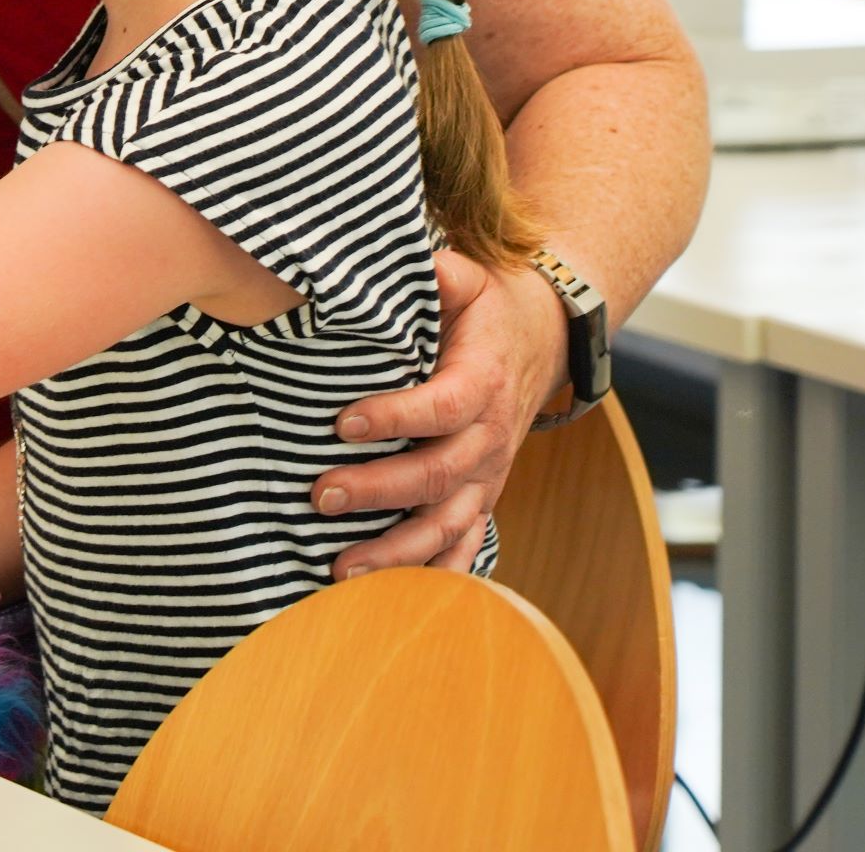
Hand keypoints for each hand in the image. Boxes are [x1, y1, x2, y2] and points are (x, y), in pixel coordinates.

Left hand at [310, 248, 566, 576]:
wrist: (543, 337)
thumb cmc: (486, 305)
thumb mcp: (464, 275)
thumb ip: (433, 271)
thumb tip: (391, 261)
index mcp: (482, 379)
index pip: (442, 405)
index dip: (396, 415)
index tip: (342, 420)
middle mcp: (490, 435)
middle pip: (439, 473)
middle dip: (380, 489)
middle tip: (321, 495)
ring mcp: (489, 473)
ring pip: (449, 522)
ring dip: (398, 550)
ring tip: (341, 569)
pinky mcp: (482, 495)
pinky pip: (465, 545)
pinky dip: (435, 576)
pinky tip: (391, 603)